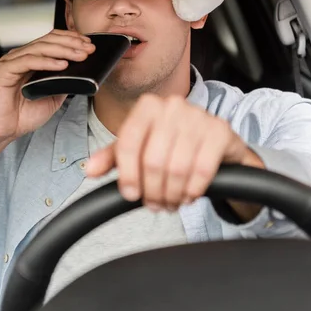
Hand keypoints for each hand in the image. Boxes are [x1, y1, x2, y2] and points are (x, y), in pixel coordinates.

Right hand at [0, 29, 95, 143]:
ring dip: (63, 50)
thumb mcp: (52, 97)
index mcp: (29, 60)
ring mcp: (11, 62)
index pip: (51, 41)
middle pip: (48, 41)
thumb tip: (83, 74)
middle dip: (71, 43)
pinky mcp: (4, 70)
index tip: (89, 45)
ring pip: (40, 48)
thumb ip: (63, 83)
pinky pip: (28, 61)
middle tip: (89, 48)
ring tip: (80, 55)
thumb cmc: (21, 116)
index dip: (71, 40)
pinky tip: (62, 65)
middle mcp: (19, 57)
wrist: (1, 131)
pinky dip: (47, 62)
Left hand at [86, 94, 263, 218]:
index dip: (127, 175)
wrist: (215, 142)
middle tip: (155, 204)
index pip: (128, 144)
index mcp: (148, 106)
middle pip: (152, 160)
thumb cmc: (172, 144)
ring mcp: (199, 116)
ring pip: (177, 168)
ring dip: (172, 194)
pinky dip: (193, 190)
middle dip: (152, 191)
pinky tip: (189, 195)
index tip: (131, 195)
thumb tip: (89, 170)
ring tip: (170, 202)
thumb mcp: (140, 147)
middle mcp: (173, 105)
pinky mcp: (221, 131)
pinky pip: (202, 170)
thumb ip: (113, 157)